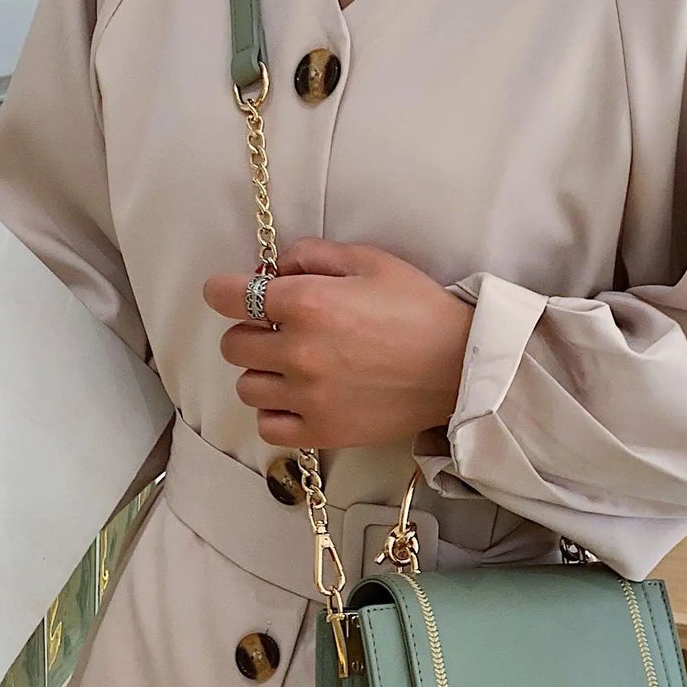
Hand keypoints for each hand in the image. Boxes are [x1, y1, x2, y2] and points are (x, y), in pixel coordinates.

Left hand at [204, 239, 473, 449]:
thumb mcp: (369, 260)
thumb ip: (312, 255)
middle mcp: (298, 352)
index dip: (225, 292)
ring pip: (248, 388)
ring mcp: (308, 397)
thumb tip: (274, 270)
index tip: (232, 294)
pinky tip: (298, 400)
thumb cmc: (419, 308)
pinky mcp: (323, 431)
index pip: (228, 297)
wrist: (460, 366)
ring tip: (294, 368)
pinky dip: (276, 414)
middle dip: (250, 332)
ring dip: (263, 374)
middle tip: (279, 331)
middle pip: (233, 345)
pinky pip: (269, 427)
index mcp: (306, 303)